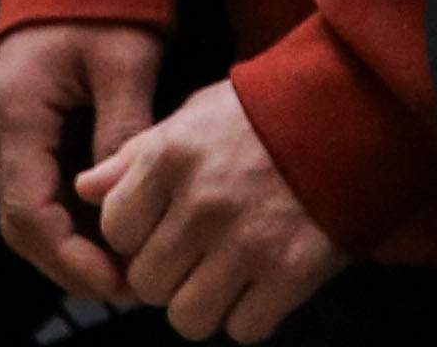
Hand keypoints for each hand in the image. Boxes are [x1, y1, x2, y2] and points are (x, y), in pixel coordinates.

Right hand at [0, 19, 161, 303]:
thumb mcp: (125, 60)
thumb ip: (122, 131)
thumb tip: (126, 203)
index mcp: (17, 112)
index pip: (29, 211)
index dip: (70, 257)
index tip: (117, 281)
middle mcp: (0, 124)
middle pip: (20, 220)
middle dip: (68, 261)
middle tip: (125, 284)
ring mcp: (7, 123)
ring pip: (26, 207)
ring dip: (68, 242)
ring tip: (122, 265)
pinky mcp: (24, 120)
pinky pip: (37, 183)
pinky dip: (67, 215)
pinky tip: (108, 227)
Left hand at [81, 78, 351, 341]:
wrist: (352, 111)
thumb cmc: (265, 111)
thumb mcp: (194, 114)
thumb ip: (136, 155)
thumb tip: (84, 189)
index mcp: (170, 157)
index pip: (114, 230)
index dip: (134, 235)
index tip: (158, 226)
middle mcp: (201, 203)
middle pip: (147, 284)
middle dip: (167, 274)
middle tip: (195, 254)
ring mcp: (246, 243)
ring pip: (188, 319)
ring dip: (204, 304)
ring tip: (225, 274)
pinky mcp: (291, 273)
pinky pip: (244, 329)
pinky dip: (251, 315)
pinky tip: (262, 283)